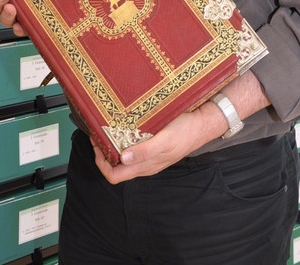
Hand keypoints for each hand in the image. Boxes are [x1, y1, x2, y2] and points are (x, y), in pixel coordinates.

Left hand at [92, 103, 225, 183]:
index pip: (114, 176)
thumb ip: (145, 151)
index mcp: (146, 166)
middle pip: (116, 168)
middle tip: (97, 134)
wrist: (203, 124)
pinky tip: (123, 129)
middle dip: (103, 153)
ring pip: (124, 159)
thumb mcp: (165, 140)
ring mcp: (150, 157)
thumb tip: (122, 159)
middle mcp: (145, 164)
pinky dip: (123, 142)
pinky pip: (134, 150)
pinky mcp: (154, 147)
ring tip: (107, 130)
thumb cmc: (185, 131)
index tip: (96, 145)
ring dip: (112, 147)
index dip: (101, 164)